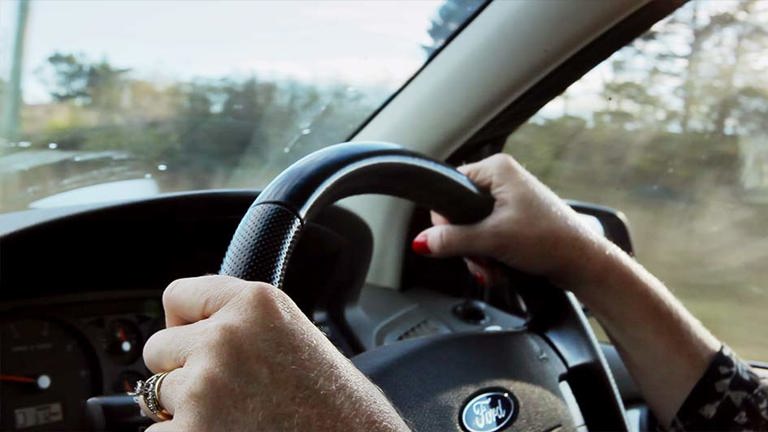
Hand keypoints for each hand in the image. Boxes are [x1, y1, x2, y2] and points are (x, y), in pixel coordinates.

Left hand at [141, 275, 408, 430]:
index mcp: (255, 302)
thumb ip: (241, 320)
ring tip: (237, 417)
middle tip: (229, 391)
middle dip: (182, 370)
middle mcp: (226, 337)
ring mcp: (204, 387)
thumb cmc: (335, 403)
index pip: (178, 296)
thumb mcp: (293, 334)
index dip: (186, 323)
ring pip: (154, 394)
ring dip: (183, 410)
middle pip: (159, 347)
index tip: (197, 341)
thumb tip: (186, 324)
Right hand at [413, 154, 610, 288]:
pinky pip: (487, 236)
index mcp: (497, 168)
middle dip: (466, 243)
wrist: (583, 262)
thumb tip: (421, 243)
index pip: (450, 187)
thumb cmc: (550, 240)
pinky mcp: (516, 219)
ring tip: (494, 266)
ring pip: (472, 228)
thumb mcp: (493, 240)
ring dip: (478, 253)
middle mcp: (503, 179)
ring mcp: (510, 200)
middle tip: (481, 258)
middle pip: (460, 213)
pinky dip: (489, 254)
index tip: (455, 239)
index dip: (447, 218)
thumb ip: (453, 240)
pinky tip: (500, 267)